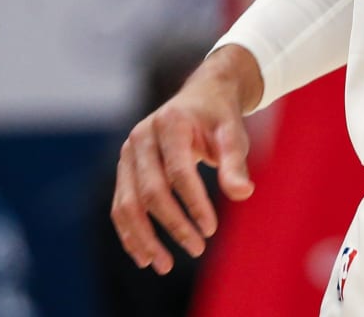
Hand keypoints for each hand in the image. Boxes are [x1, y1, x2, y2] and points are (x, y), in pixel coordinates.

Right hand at [111, 49, 258, 273]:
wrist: (201, 97)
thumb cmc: (220, 118)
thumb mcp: (233, 133)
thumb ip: (235, 162)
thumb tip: (242, 194)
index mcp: (170, 123)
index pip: (178, 172)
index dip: (193, 203)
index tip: (211, 229)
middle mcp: (141, 137)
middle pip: (150, 191)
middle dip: (172, 225)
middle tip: (197, 249)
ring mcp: (127, 153)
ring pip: (127, 204)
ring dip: (143, 238)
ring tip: (164, 266)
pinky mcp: (124, 169)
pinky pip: (121, 206)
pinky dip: (130, 233)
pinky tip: (145, 257)